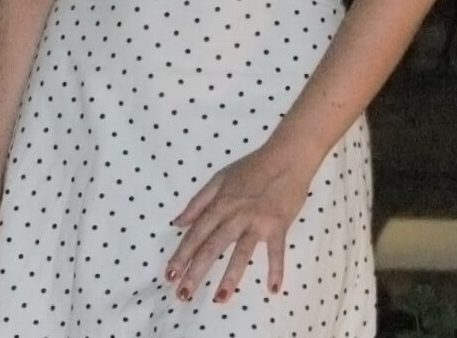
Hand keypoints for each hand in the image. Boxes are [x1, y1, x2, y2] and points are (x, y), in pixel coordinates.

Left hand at [164, 141, 315, 303]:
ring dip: (230, 276)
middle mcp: (235, 214)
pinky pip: (276, 250)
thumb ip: (198, 202)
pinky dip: (276, 269)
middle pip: (213, 246)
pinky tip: (273, 289)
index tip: (169, 276)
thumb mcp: (219, 179)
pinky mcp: (278, 225)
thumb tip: (177, 223)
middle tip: (183, 295)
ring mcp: (257, 221)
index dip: (182, 254)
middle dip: (196, 271)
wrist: (286, 156)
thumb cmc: (252, 168)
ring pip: (241, 252)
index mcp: (220, 203)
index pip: (196, 233)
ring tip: (219, 299)